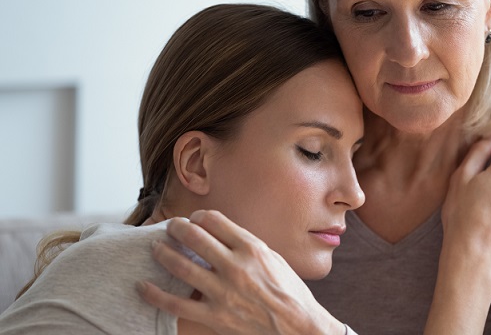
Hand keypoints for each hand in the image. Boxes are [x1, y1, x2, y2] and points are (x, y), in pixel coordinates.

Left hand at [138, 210, 342, 334]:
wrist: (297, 327)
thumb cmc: (289, 293)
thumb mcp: (273, 259)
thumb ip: (247, 246)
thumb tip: (223, 235)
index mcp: (252, 249)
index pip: (216, 221)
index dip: (200, 216)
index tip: (195, 218)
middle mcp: (235, 267)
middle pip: (195, 238)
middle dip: (177, 228)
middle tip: (171, 227)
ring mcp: (223, 292)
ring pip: (181, 266)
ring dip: (163, 253)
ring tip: (156, 247)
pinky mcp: (214, 316)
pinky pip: (176, 304)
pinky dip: (155, 294)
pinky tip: (143, 285)